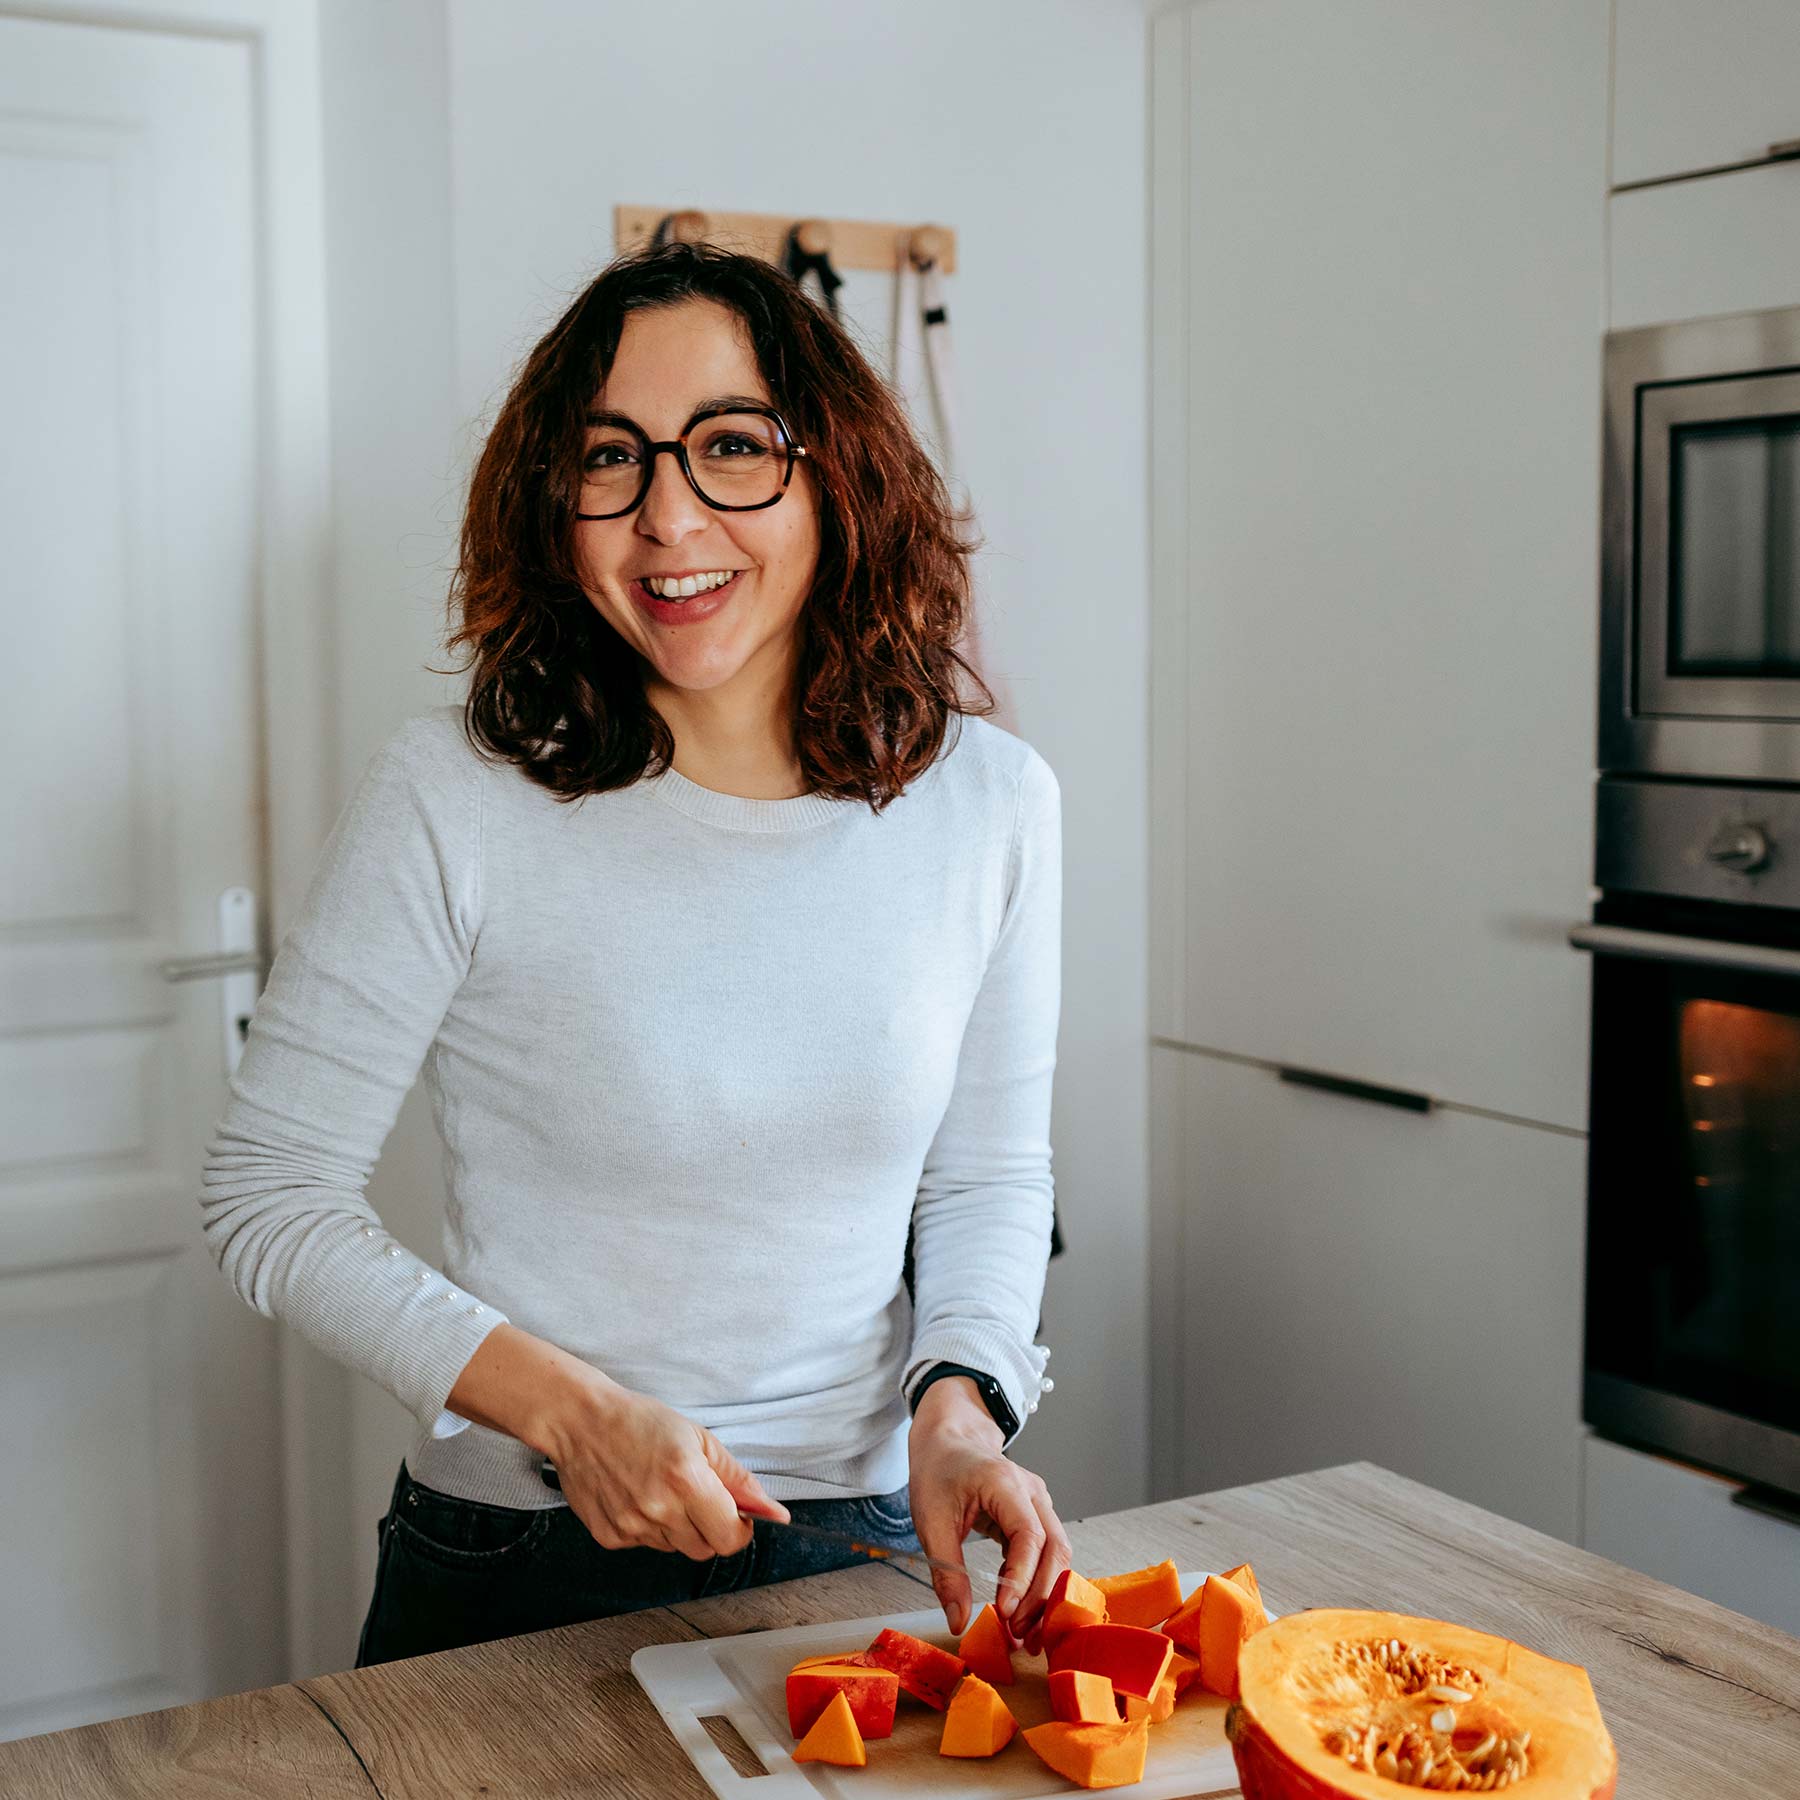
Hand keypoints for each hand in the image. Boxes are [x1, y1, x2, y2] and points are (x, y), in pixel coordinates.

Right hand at [446, 1322, 789, 1559]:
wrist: (580, 1422)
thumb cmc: (640, 1421)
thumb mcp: (699, 1437)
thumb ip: (737, 1478)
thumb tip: (773, 1511)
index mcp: (687, 1479)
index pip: (729, 1537)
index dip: (739, 1530)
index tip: (737, 1517)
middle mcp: (659, 1508)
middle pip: (705, 1549)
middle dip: (711, 1529)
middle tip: (699, 1499)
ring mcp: (631, 1526)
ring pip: (675, 1548)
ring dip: (679, 1528)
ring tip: (662, 1490)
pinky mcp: (609, 1537)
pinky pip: (645, 1545)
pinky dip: (649, 1528)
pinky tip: (637, 1497)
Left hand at [907, 1377, 1070, 1645]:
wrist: (948, 1441)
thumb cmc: (937, 1473)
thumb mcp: (930, 1523)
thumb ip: (946, 1573)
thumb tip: (960, 1623)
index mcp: (1004, 1483)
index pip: (1028, 1535)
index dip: (1022, 1578)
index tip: (1005, 1613)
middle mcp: (1031, 1491)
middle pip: (1054, 1548)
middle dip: (1041, 1596)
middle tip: (1020, 1635)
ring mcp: (1038, 1501)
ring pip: (1058, 1553)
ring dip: (1045, 1594)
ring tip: (1025, 1632)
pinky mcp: (1036, 1515)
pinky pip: (1048, 1552)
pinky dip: (1040, 1582)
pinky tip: (1022, 1609)